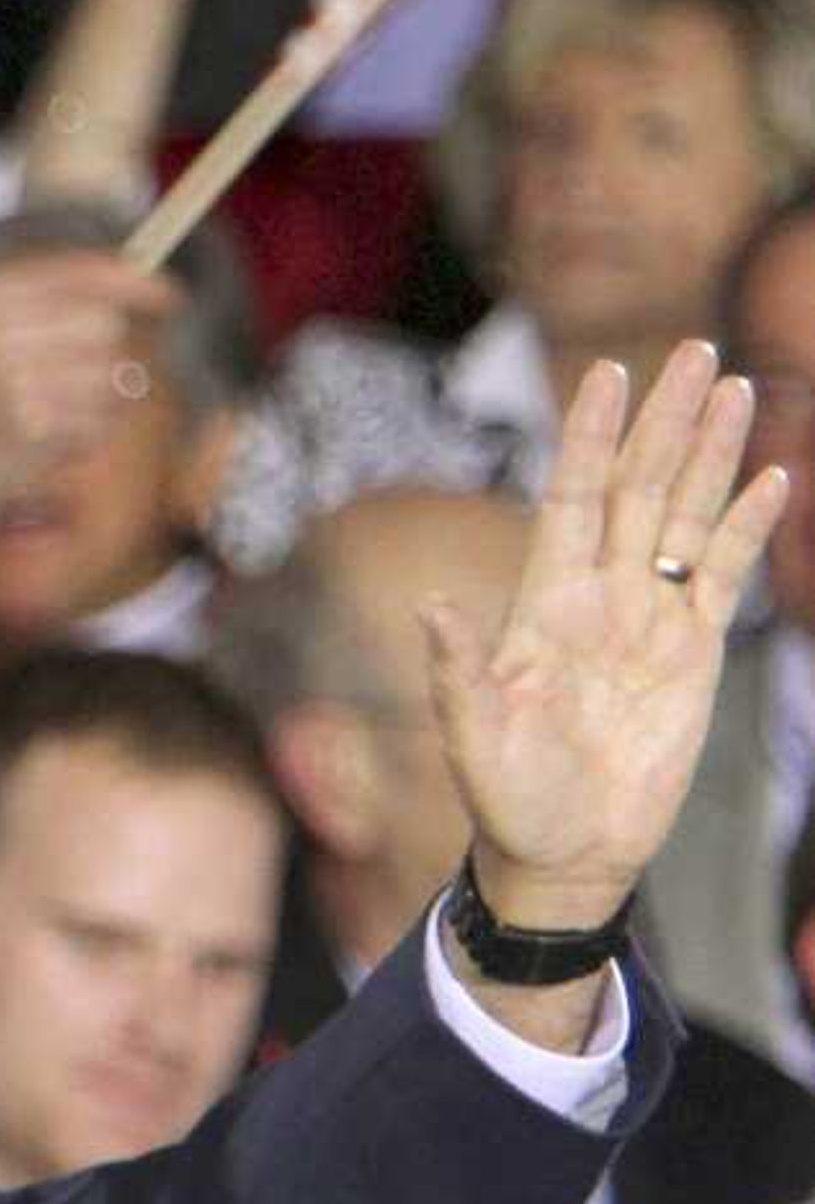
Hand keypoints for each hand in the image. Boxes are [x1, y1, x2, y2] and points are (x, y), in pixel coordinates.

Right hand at [0, 250, 177, 516]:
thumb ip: (61, 300)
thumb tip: (151, 282)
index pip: (83, 273)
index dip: (137, 283)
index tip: (173, 295)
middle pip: (104, 326)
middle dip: (99, 352)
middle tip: (59, 378)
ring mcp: (13, 377)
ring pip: (108, 374)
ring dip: (92, 397)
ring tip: (47, 413)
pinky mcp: (32, 424)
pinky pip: (98, 418)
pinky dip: (84, 432)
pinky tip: (44, 439)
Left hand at [431, 339, 784, 921]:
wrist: (565, 854)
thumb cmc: (508, 801)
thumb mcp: (474, 739)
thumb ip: (460, 672)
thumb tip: (431, 607)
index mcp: (543, 604)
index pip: (572, 499)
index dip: (589, 437)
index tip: (605, 373)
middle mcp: (599, 596)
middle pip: (637, 488)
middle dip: (664, 420)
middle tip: (694, 349)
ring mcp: (649, 618)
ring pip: (684, 516)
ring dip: (709, 453)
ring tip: (732, 388)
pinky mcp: (692, 651)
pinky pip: (722, 575)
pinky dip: (746, 527)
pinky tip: (771, 476)